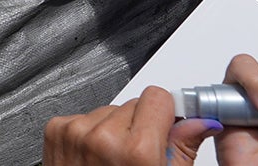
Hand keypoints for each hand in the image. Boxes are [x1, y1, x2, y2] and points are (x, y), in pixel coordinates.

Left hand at [42, 86, 215, 164]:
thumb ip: (183, 148)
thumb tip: (200, 122)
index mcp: (136, 150)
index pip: (159, 97)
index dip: (165, 114)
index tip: (166, 127)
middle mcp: (103, 137)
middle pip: (135, 103)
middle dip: (140, 125)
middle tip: (137, 155)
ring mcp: (76, 131)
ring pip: (110, 109)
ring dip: (114, 130)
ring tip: (113, 160)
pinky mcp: (57, 130)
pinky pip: (85, 117)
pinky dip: (92, 133)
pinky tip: (95, 157)